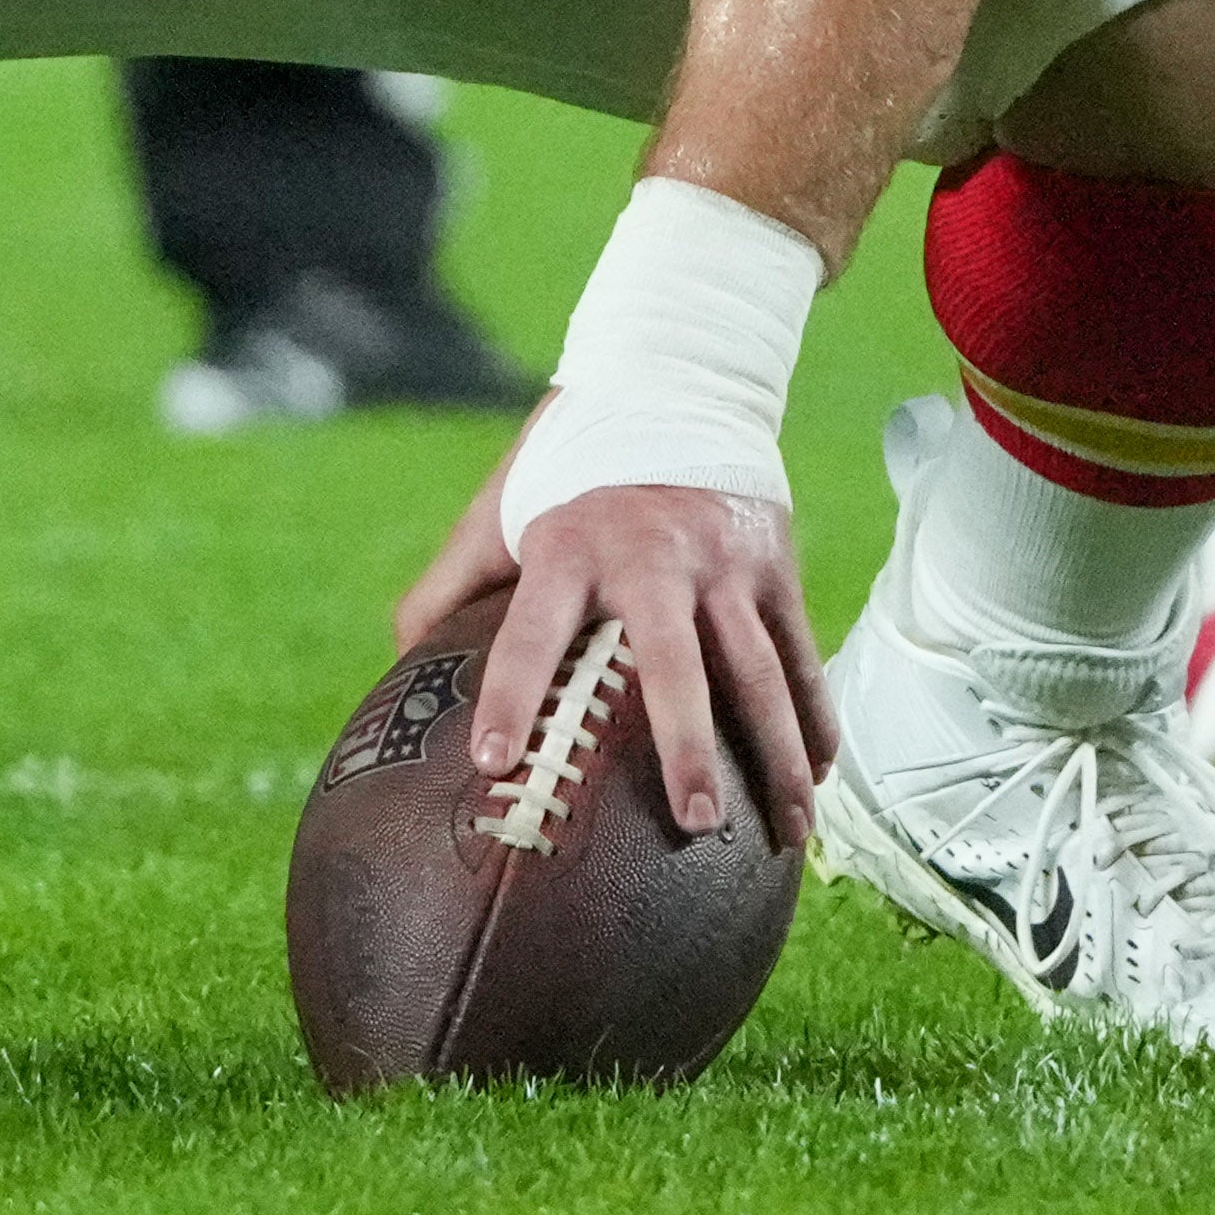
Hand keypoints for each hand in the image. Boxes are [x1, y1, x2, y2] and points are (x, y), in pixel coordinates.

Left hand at [395, 453, 829, 850]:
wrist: (672, 383)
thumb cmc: (568, 472)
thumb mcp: (500, 513)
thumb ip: (446, 591)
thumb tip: (398, 682)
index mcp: (569, 543)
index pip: (532, 628)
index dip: (510, 692)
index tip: (494, 764)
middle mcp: (653, 555)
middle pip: (675, 660)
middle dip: (687, 741)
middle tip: (696, 819)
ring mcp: (723, 561)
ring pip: (760, 667)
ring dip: (775, 752)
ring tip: (786, 831)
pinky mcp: (774, 564)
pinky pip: (800, 653)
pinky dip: (814, 718)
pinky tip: (816, 780)